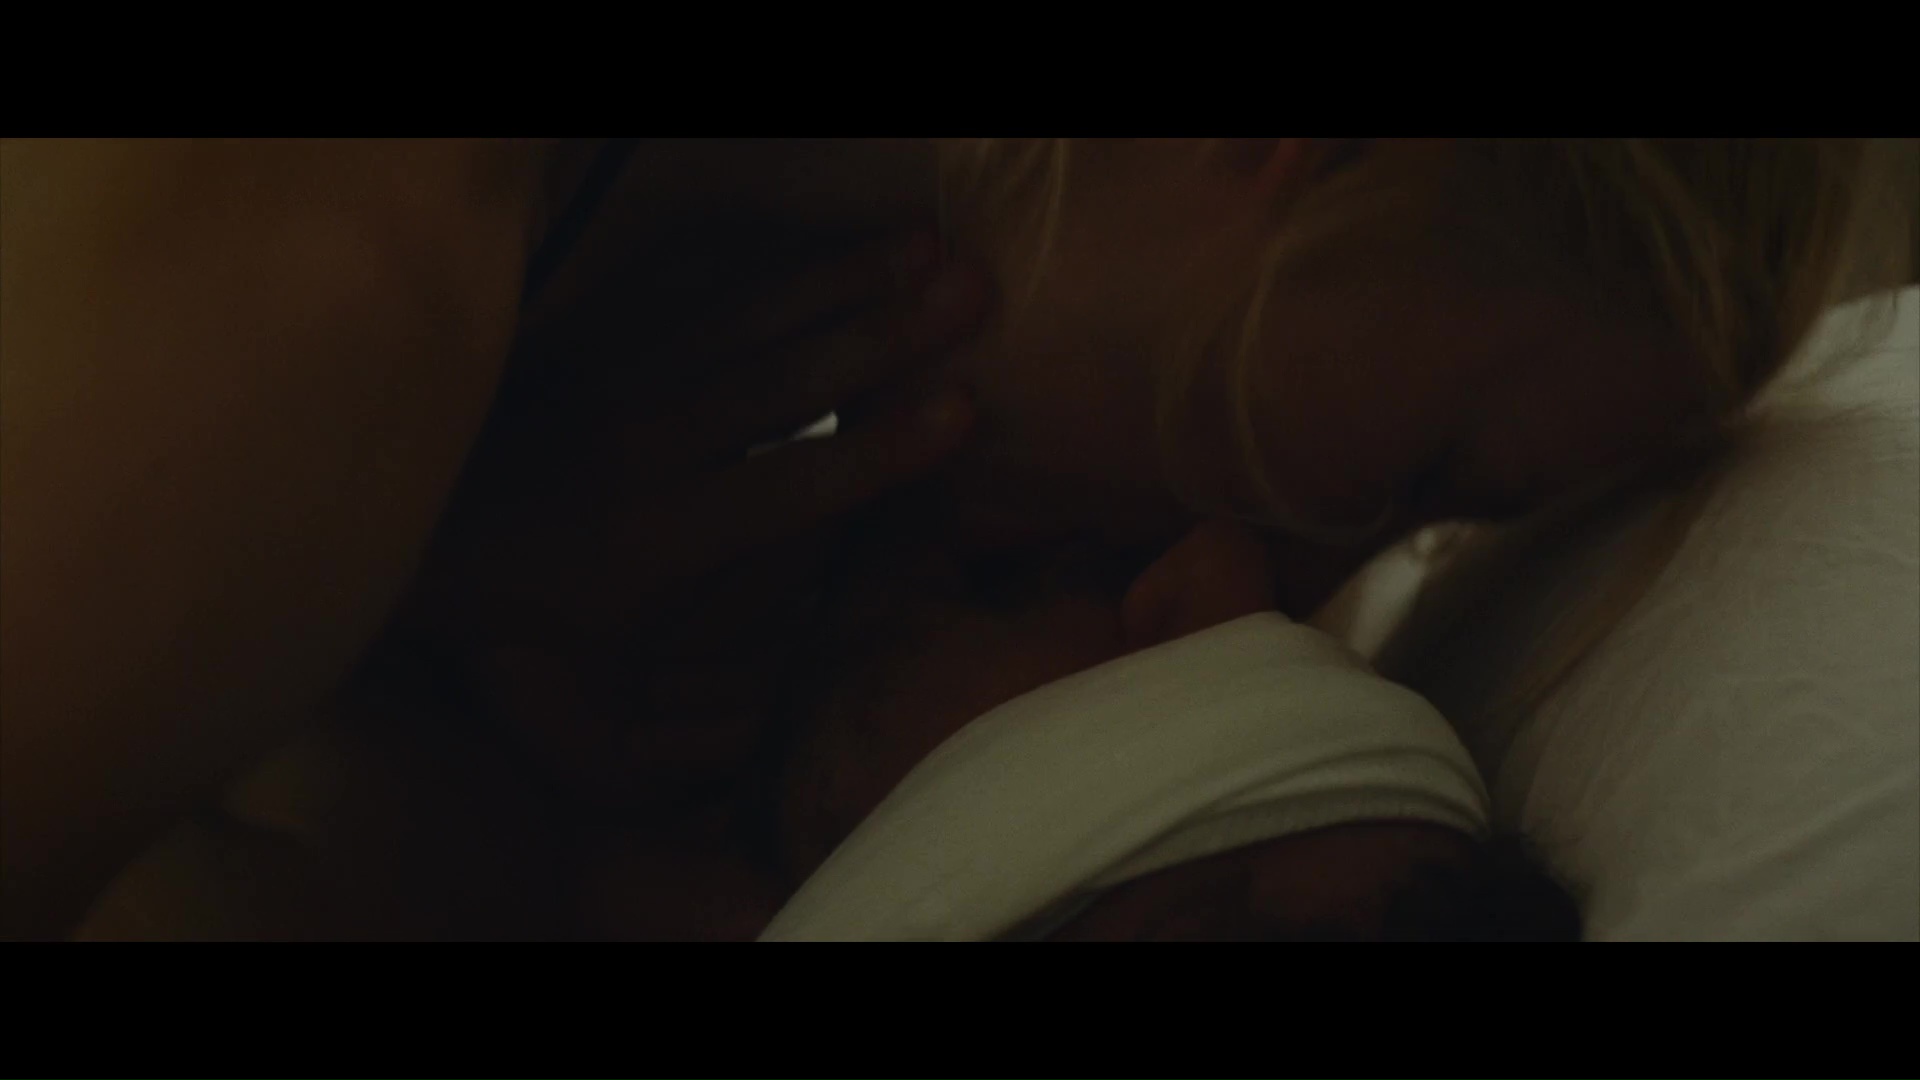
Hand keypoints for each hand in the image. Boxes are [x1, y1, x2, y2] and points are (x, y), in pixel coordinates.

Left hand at [378, 228, 993, 811]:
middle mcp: (644, 443)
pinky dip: (758, 254)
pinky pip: (683, 283)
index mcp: (655, 537)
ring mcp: (617, 378)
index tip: (963, 411)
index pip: (785, 488)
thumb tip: (779, 755)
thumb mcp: (575, 731)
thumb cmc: (503, 643)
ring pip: (742, 315)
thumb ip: (670, 757)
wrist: (396, 545)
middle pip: (779, 378)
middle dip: (881, 331)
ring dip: (839, 275)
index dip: (875, 451)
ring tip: (928, 245)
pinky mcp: (594, 342)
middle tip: (973, 289)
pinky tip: (827, 236)